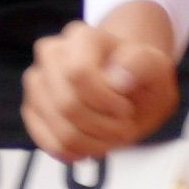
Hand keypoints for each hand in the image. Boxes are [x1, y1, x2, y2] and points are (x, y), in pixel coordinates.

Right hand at [23, 0, 184, 161]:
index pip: (78, 74)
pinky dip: (73, 152)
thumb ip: (142, 65)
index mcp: (81, 36)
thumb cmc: (140, 78)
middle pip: (66, 105)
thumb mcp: (157, 68)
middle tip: (123, 129)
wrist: (127, 89)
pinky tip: (90, 146)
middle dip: (102, 127)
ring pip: (57, 127)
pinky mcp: (31, 108)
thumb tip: (117, 79)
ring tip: (109, 137)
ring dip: (91, 143)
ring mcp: (36, 81)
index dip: (104, 102)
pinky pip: (45, 141)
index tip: (126, 110)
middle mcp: (50, 53)